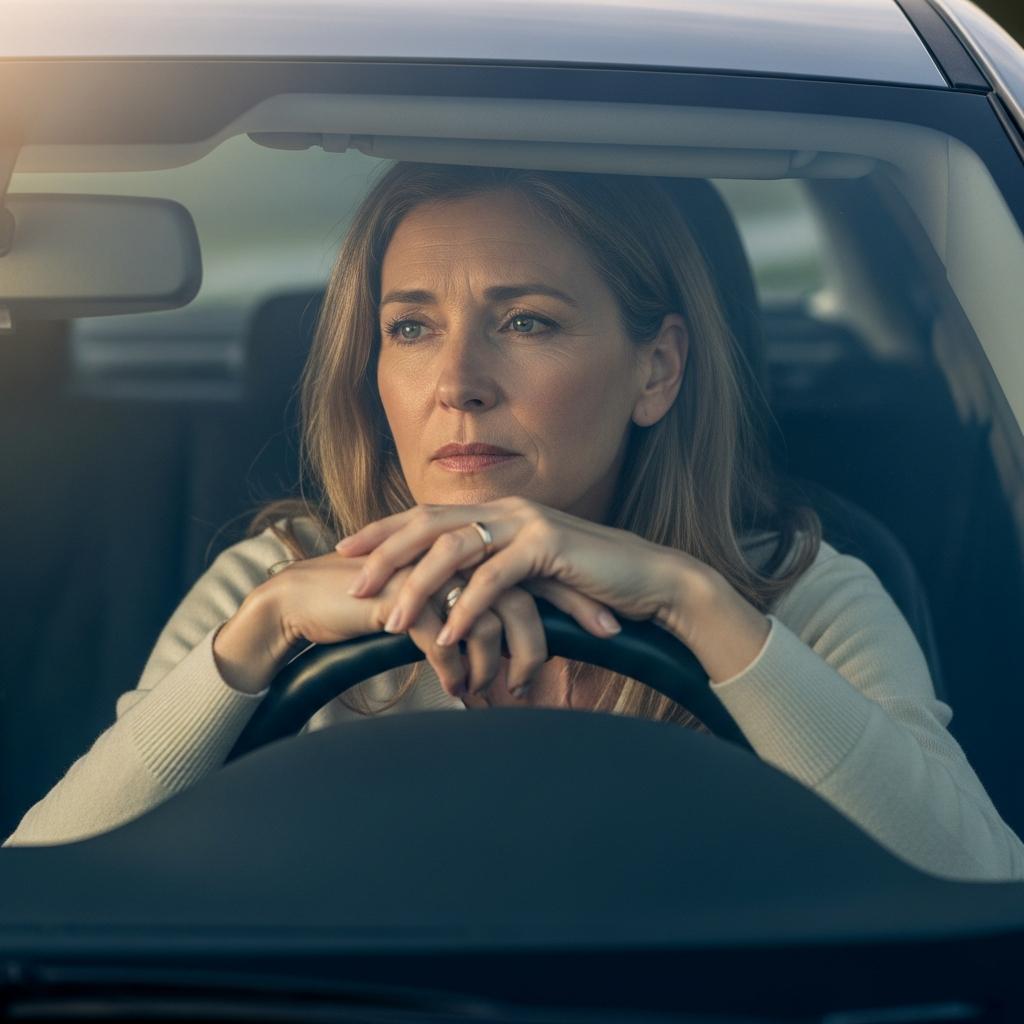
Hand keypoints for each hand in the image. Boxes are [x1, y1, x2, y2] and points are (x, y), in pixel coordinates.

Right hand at [260, 549, 606, 699]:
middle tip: (562, 679)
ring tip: (501, 692)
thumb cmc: (373, 601)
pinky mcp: (402, 596)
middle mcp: (457, 554)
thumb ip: (470, 605)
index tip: (607, 633)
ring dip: (499, 664)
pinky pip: (445, 640)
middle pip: (525, 592)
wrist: (308, 597)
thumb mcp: (432, 600)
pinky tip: (456, 690)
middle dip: (549, 640)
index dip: (573, 601)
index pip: (536, 570)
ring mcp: (430, 572)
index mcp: (470, 549)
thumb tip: (505, 636)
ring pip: (491, 619)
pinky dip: (456, 670)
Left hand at [332, 496, 719, 650]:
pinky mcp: (549, 546)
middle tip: (351, 584)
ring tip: (392, 622)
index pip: (428, 516)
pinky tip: (448, 635)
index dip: (384, 531)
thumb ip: (496, 576)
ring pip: (455, 549)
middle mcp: (507, 510)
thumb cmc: (591, 584)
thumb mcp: (534, 576)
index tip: (346, 550)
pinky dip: (468, 608)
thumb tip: (456, 598)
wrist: (650, 580)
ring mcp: (527, 523)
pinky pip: (495, 578)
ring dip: (418, 588)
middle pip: (429, 525)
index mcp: (498, 512)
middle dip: (385, 554)